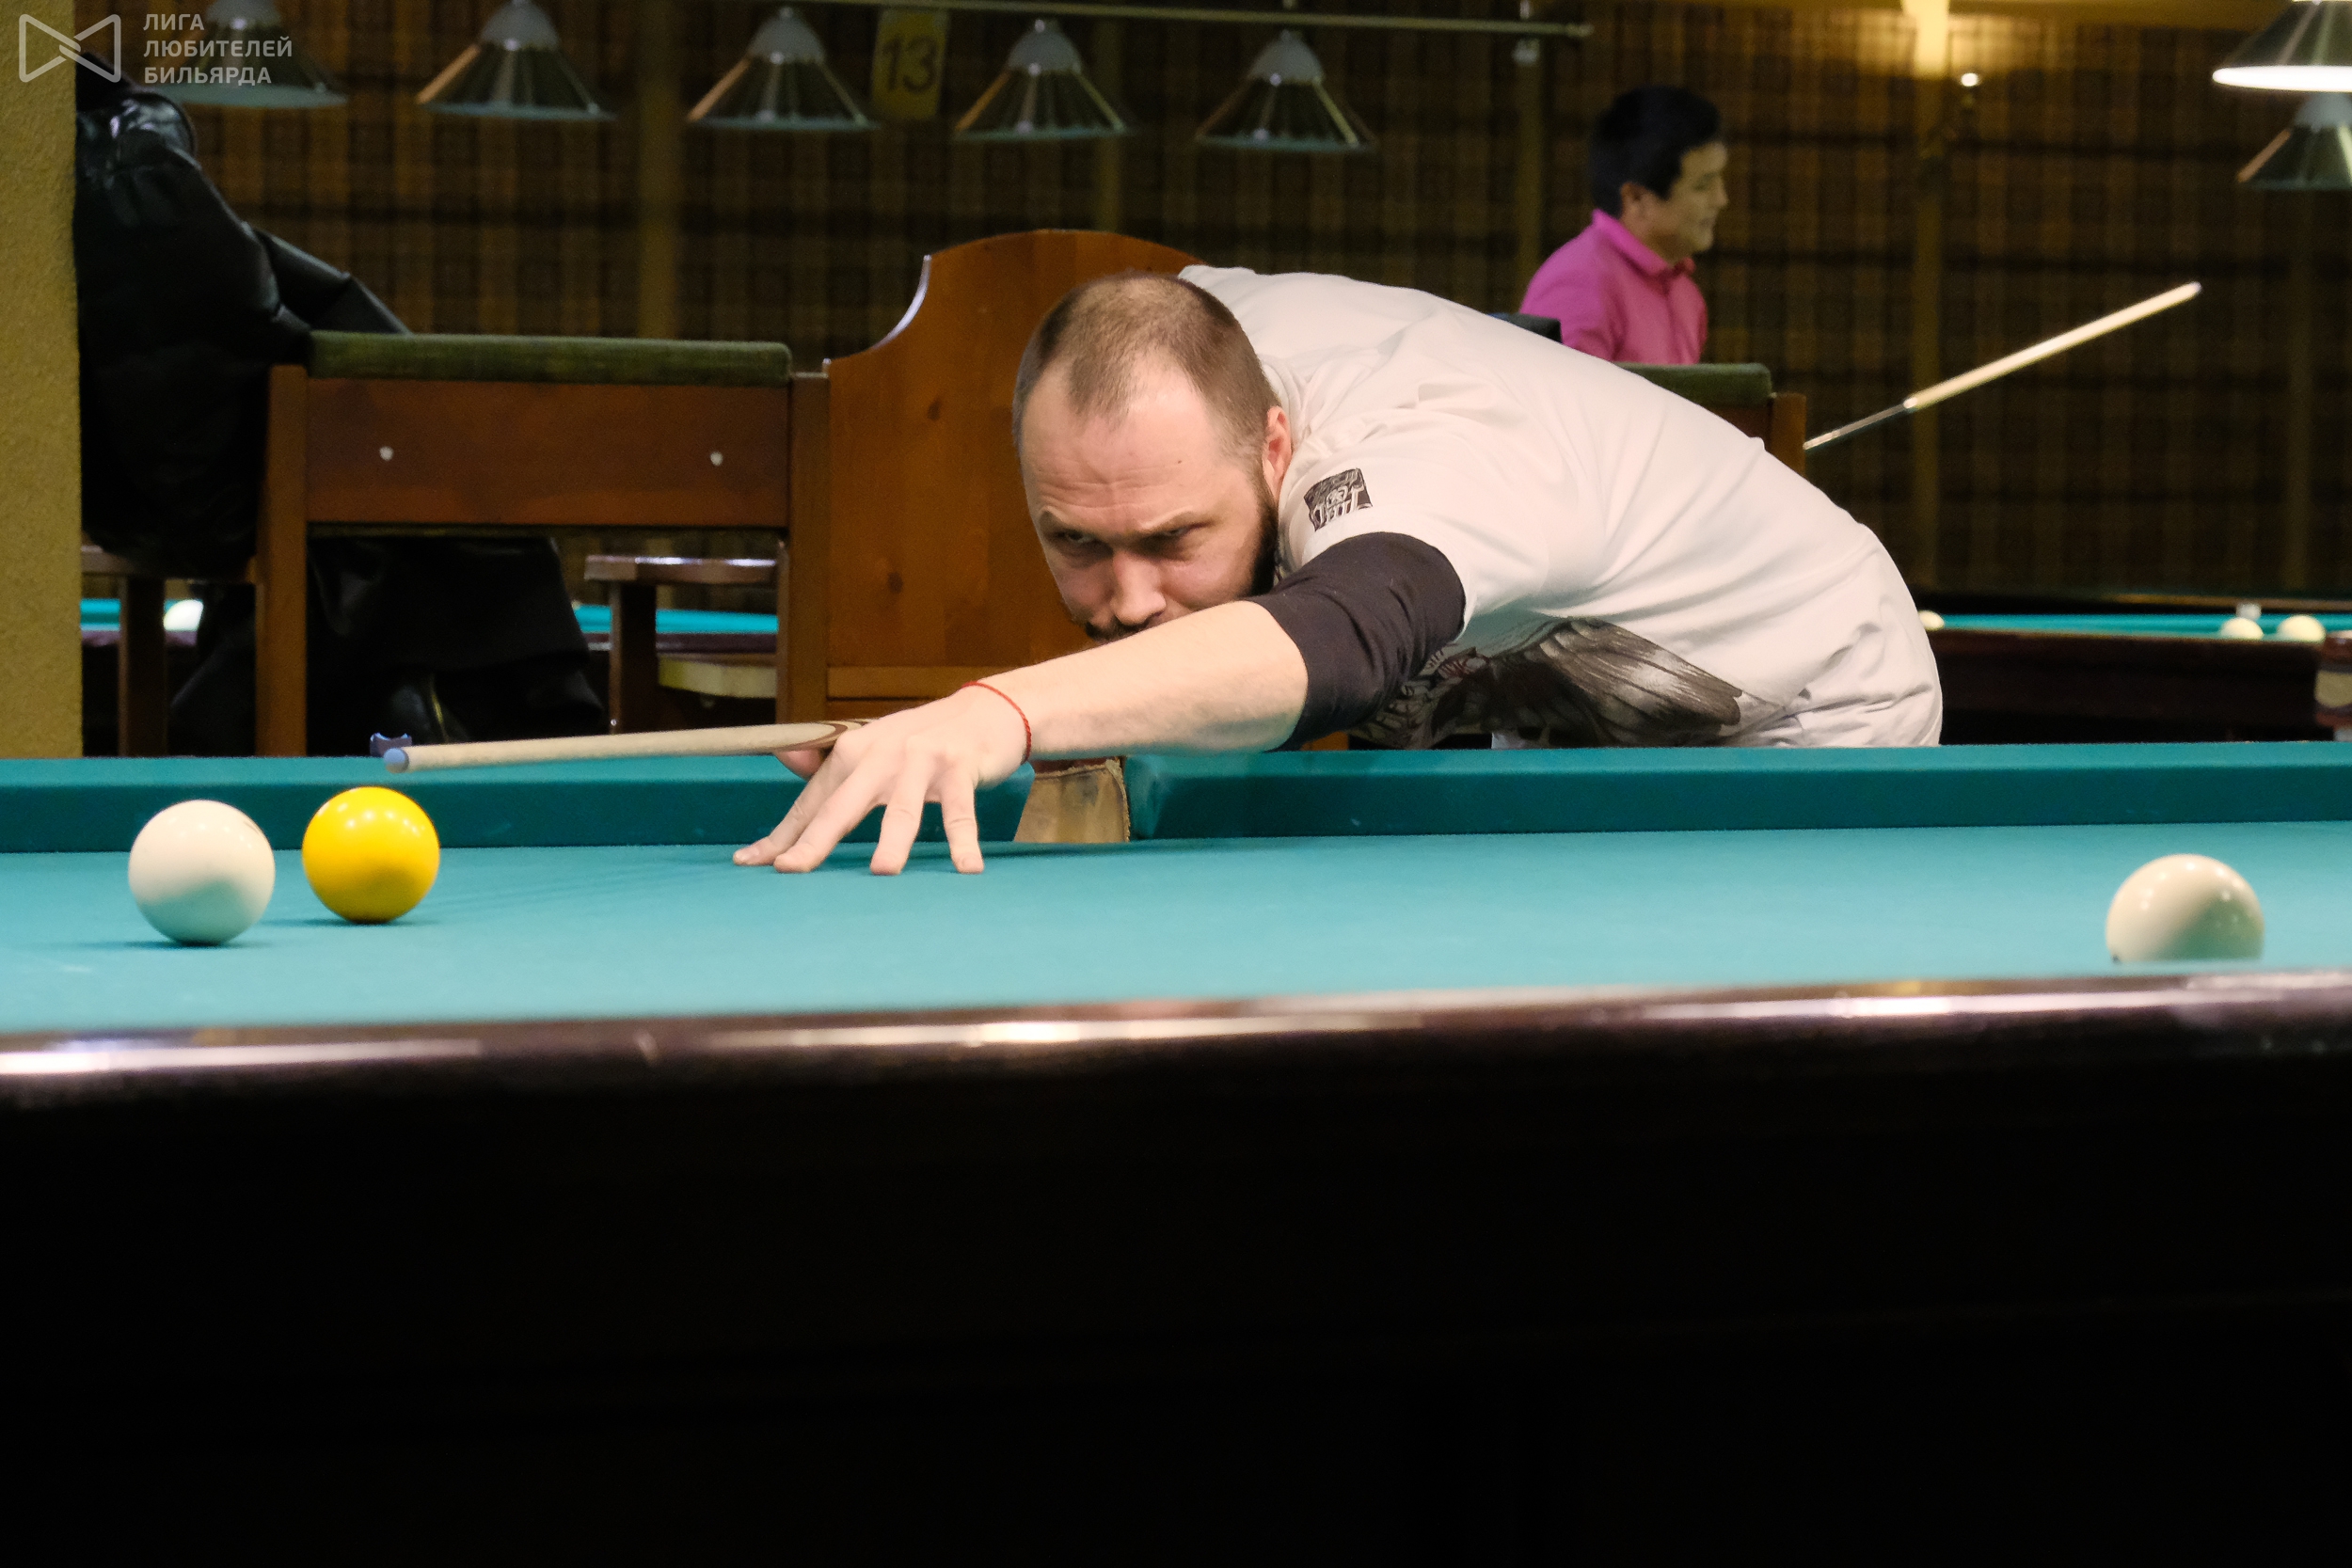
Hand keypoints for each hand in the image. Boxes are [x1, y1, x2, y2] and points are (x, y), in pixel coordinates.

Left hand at [733, 687, 1028, 874]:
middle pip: (844, 805)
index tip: (749, 863)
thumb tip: (784, 757)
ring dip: (893, 841)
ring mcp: (922, 761)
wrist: (986, 710)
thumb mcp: (875, 746)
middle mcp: (881, 754)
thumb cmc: (923, 741)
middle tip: (792, 870)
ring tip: (882, 872)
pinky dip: (965, 841)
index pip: (813, 802)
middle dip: (816, 839)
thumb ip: (831, 763)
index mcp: (853, 752)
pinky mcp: (960, 768)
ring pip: (903, 808)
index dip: (783, 835)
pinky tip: (967, 869)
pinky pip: (961, 811)